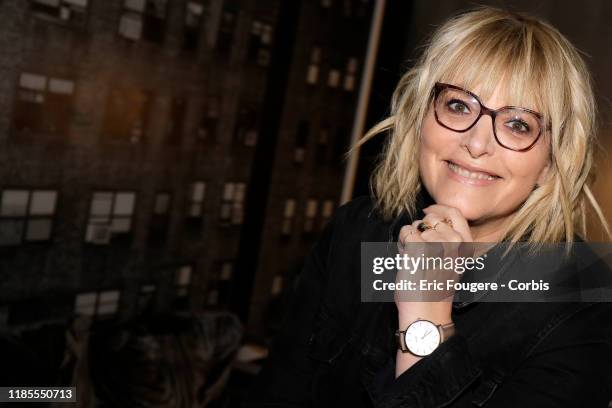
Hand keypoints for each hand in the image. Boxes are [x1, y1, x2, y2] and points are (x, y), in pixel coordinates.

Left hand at [394, 204, 473, 327]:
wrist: (427, 312)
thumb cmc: (436, 291)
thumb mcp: (452, 264)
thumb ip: (447, 243)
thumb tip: (429, 219)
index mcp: (466, 246)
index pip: (455, 214)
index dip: (439, 208)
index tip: (428, 210)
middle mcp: (454, 242)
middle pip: (431, 219)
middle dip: (420, 230)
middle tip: (420, 253)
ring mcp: (437, 243)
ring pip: (415, 226)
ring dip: (410, 240)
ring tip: (414, 261)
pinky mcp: (418, 247)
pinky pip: (405, 232)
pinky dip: (401, 244)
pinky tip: (407, 259)